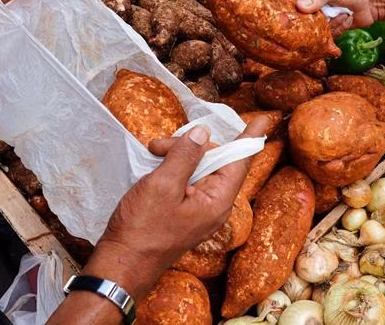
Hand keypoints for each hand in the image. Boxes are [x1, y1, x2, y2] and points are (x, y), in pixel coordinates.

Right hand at [83, 117, 268, 298]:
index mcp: (218, 201)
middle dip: (191, 146)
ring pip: (199, 168)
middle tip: (160, 145)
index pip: (239, 162)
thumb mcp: (163, 186)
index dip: (249, 139)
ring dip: (178, 155)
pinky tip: (155, 164)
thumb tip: (203, 133)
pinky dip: (173, 168)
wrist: (123, 263)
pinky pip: (188, 181)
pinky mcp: (185, 211)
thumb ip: (185, 156)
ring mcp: (200, 209)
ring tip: (153, 152)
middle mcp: (214, 205)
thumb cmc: (143, 229)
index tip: (261, 120)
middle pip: (215, 161)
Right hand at [287, 0, 384, 34]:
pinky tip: (347, 19)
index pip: (286, 2)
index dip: (279, 11)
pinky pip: (326, 37)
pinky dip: (338, 29)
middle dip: (305, 27)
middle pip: (297, 22)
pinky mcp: (331, 30)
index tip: (277, 20)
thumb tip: (300, 6)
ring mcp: (321, 20)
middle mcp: (311, 8)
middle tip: (317, 24)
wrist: (375, 0)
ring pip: (313, 32)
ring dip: (329, 26)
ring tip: (342, 14)